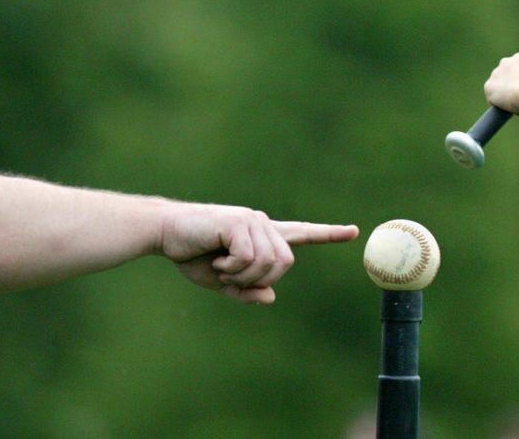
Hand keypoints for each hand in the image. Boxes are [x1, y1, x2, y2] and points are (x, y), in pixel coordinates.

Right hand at [159, 204, 357, 303]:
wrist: (165, 233)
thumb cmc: (192, 254)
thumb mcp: (221, 282)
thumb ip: (246, 290)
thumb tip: (271, 297)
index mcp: (263, 236)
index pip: (303, 232)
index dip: (328, 234)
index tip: (353, 231)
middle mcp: (263, 224)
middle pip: (286, 263)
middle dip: (259, 279)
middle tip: (230, 276)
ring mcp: (253, 220)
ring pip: (269, 262)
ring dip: (242, 275)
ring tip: (220, 266)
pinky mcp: (239, 222)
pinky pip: (249, 258)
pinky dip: (231, 268)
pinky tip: (216, 259)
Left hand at [484, 52, 518, 114]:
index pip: (518, 69)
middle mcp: (504, 62)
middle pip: (507, 76)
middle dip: (512, 85)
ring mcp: (495, 74)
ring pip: (498, 86)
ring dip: (504, 94)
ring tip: (513, 105)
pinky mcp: (488, 86)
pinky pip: (491, 97)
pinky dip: (498, 104)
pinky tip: (505, 109)